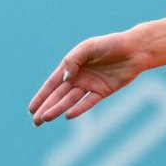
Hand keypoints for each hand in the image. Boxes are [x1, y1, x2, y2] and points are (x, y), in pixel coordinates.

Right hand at [29, 31, 145, 124]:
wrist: (135, 49)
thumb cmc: (110, 44)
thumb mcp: (88, 48)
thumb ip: (73, 61)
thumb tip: (64, 79)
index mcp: (71, 65)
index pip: (52, 84)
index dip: (41, 96)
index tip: (31, 109)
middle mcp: (79, 77)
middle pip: (58, 95)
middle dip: (46, 107)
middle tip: (36, 121)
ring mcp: (90, 85)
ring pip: (70, 100)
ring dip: (58, 109)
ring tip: (46, 119)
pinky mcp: (103, 91)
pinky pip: (88, 102)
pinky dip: (79, 109)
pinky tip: (68, 116)